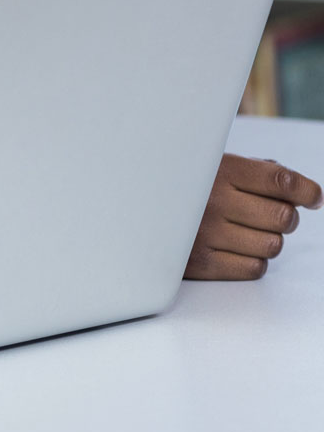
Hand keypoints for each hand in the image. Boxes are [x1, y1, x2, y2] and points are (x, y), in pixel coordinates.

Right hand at [184, 154, 321, 279]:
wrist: (126, 206)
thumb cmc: (174, 183)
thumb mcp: (207, 164)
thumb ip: (252, 171)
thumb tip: (296, 187)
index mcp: (217, 171)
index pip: (280, 181)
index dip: (307, 191)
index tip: (314, 197)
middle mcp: (212, 202)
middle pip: (284, 217)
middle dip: (286, 217)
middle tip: (272, 213)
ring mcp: (205, 235)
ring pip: (273, 245)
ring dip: (268, 240)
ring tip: (247, 231)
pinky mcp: (199, 264)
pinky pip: (254, 268)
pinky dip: (253, 260)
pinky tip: (236, 248)